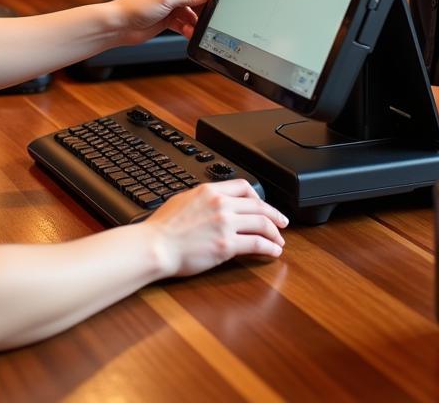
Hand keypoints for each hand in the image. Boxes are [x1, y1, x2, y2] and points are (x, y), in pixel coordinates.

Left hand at [112, 0, 212, 42]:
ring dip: (194, 20)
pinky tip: (188, 31)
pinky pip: (183, 22)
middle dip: (200, 6)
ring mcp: (168, 5)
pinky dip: (187, 27)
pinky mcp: (167, 19)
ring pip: (189, 11)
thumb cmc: (134, 6)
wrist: (120, 25)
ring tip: (196, 26)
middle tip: (208, 14)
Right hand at [144, 180, 287, 276]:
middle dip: (275, 215)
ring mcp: (225, 224)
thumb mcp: (183, 200)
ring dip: (275, 232)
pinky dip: (270, 247)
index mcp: (210, 190)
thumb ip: (202, 199)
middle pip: (258, 206)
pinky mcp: (227, 245)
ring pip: (262, 223)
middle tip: (282, 222)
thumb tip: (211, 202)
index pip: (244, 187)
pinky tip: (273, 251)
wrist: (156, 245)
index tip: (263, 206)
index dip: (258, 198)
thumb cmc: (163, 228)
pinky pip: (257, 243)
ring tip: (279, 240)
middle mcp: (221, 204)